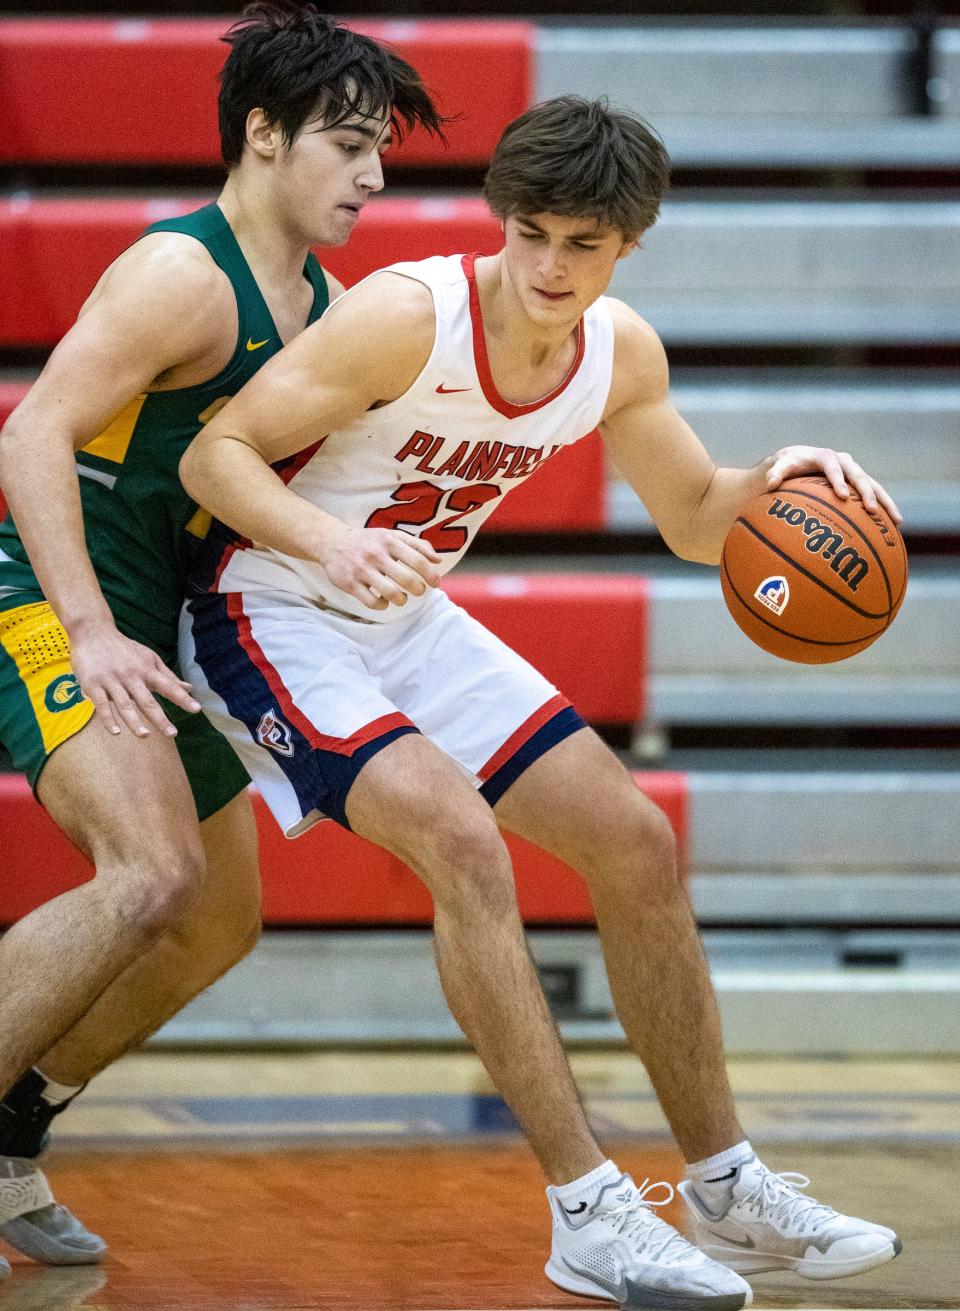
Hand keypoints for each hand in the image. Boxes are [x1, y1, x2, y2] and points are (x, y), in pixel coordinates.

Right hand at [70, 621, 201, 737]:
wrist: (93, 633)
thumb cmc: (125, 649)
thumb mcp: (149, 658)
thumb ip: (168, 676)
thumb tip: (190, 688)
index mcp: (147, 670)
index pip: (168, 686)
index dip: (182, 698)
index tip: (196, 709)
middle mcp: (131, 676)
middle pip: (147, 700)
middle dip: (160, 718)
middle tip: (172, 734)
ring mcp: (112, 681)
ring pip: (125, 704)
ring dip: (134, 721)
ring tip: (145, 736)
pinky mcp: (93, 685)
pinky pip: (102, 704)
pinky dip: (108, 719)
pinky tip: (116, 732)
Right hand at [317, 526, 441, 610]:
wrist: (332, 542)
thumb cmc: (369, 541)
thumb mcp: (392, 535)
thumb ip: (418, 545)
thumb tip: (438, 561)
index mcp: (389, 541)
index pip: (418, 560)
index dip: (431, 575)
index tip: (435, 583)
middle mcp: (376, 554)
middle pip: (407, 579)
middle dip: (418, 589)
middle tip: (418, 590)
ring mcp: (362, 569)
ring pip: (391, 593)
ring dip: (402, 600)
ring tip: (402, 598)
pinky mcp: (350, 583)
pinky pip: (372, 602)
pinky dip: (383, 605)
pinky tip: (383, 601)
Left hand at [765, 445, 901, 524]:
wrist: (800, 460)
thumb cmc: (788, 465)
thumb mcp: (780, 466)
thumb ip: (775, 473)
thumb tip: (770, 483)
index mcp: (826, 457)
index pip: (833, 467)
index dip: (838, 480)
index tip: (842, 496)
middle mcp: (844, 462)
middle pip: (859, 476)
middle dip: (866, 493)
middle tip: (871, 510)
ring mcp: (854, 473)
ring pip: (873, 486)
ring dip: (885, 502)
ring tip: (896, 521)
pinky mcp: (858, 484)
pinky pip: (874, 496)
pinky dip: (884, 509)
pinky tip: (895, 528)